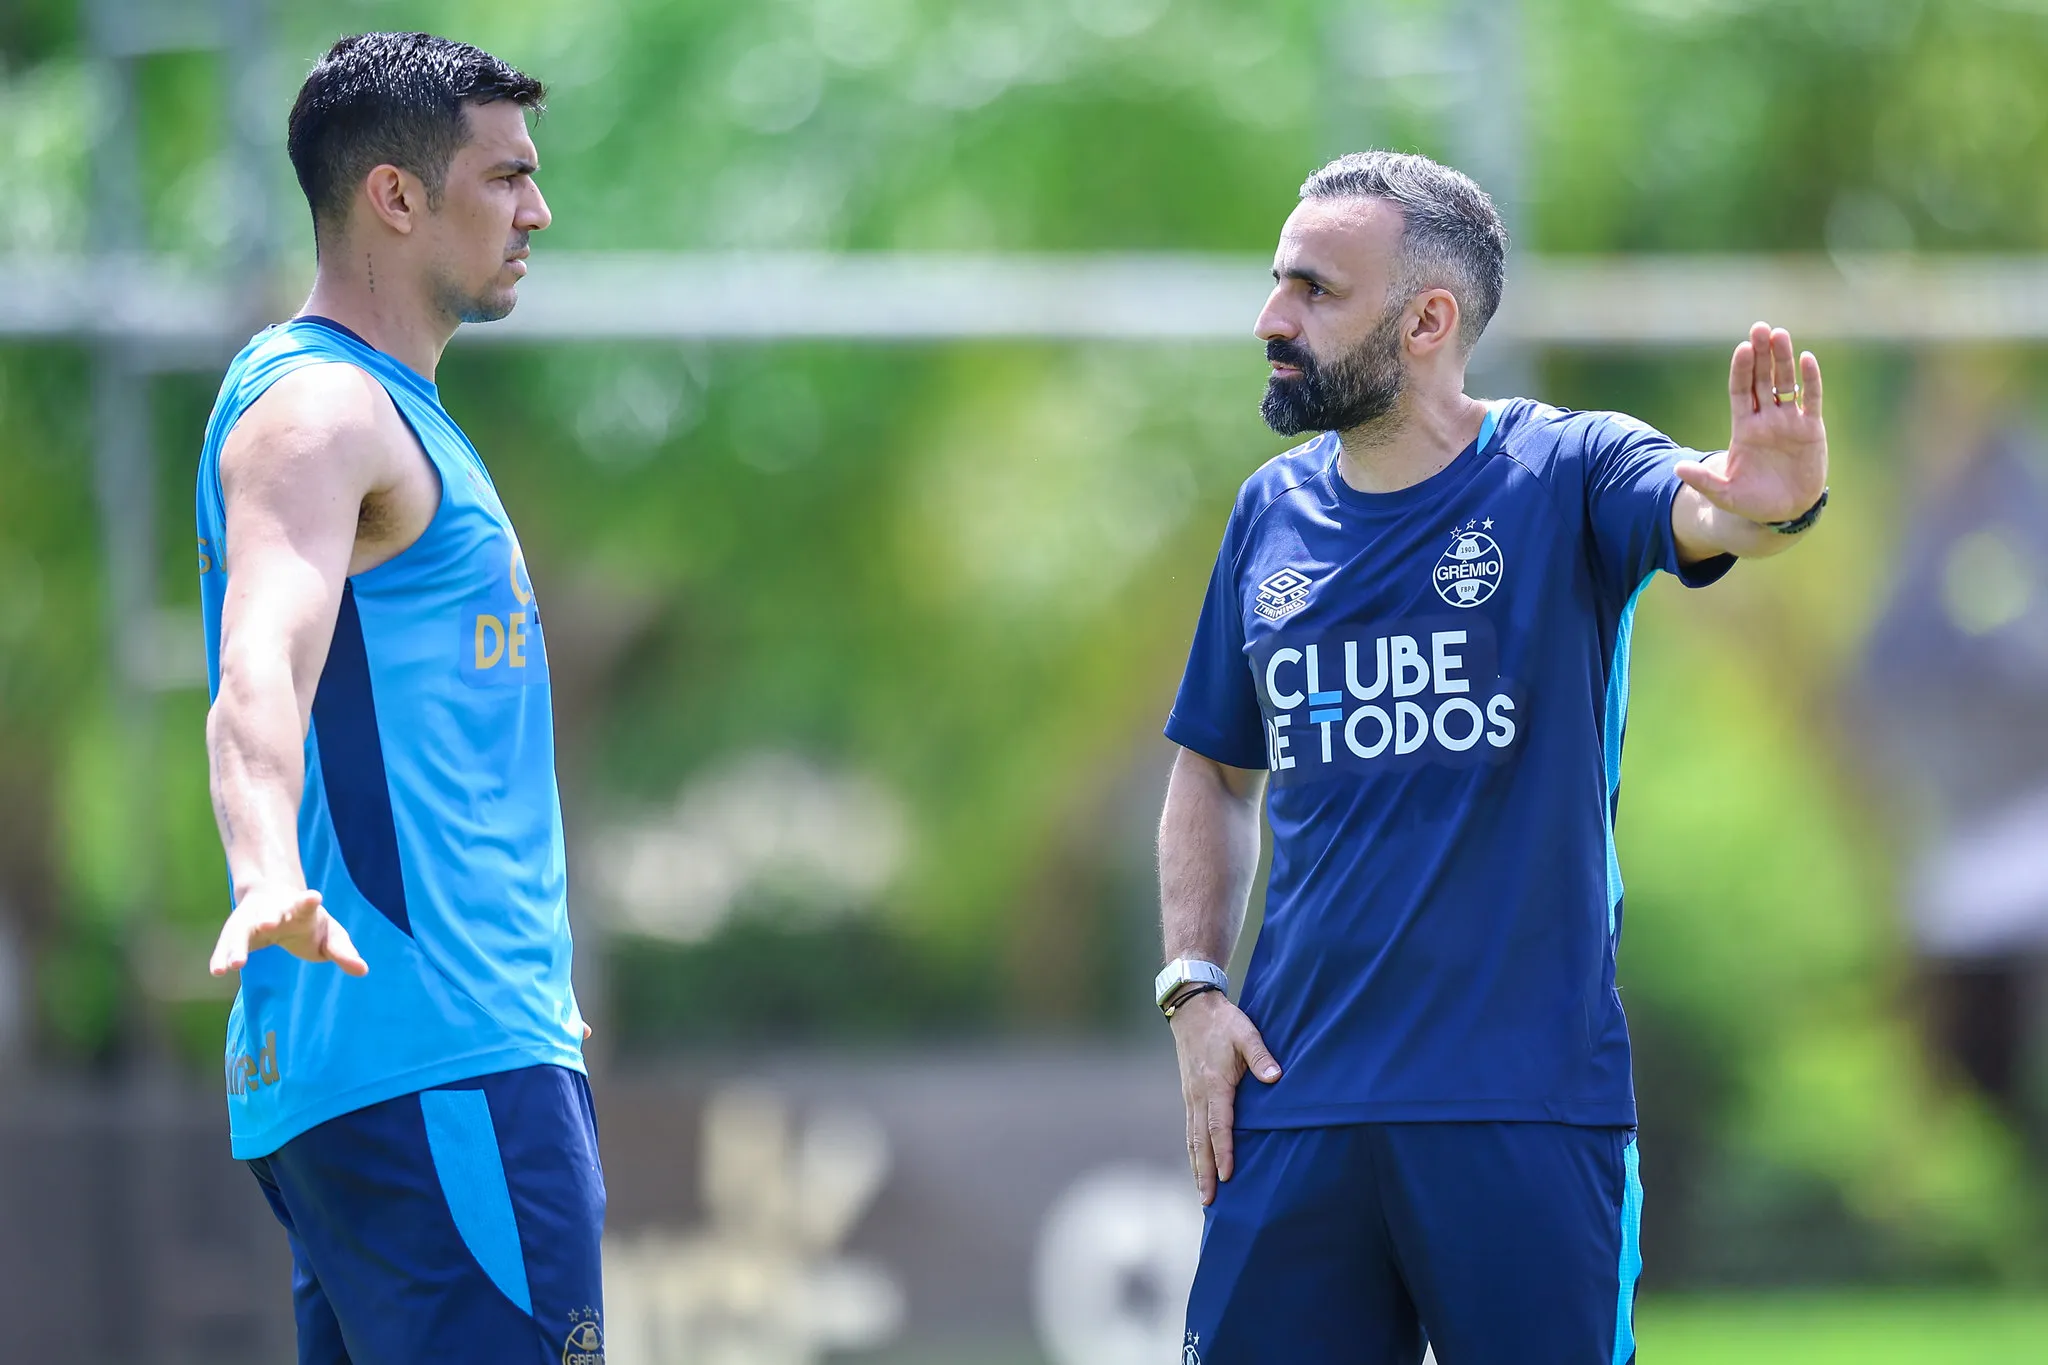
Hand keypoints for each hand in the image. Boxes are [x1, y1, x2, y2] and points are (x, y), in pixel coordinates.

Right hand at [209, 884, 367, 977]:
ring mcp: (251, 921)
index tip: (314, 896)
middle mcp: (274, 912)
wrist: (272, 902)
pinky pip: (226, 947)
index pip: (306, 904)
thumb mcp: (330, 937)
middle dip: (270, 918)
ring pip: (243, 932)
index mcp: (301, 910)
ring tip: (235, 964)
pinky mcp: (235, 934)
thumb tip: (363, 970)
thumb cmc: (308, 923)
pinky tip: (217, 971)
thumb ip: (343, 953)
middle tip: (268, 924)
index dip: (309, 901)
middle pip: (272, 914)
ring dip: (239, 946)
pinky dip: (221, 957)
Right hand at [1170, 990, 1280, 1205]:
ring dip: (1197, 1167)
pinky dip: (1194, 1151)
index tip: (1227, 1175)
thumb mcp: (1246, 1033)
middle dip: (1204, 1172)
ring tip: (1202, 1194)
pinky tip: (1198, 1163)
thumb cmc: (1223, 1022)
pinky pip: (1190, 1129)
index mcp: (1214, 1085)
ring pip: (1192, 1138)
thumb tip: (1276, 1077)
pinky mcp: (1189, 1095)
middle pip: (1200, 1141)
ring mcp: (1191, 1096)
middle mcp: (1198, 1095)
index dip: (1224, 1151)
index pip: (1218, 1125)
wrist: (1192, 1009)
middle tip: (1208, 1201)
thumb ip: (1261, 1056)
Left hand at [1676, 321, 1826, 523]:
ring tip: (1780, 334)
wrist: (1784, 512)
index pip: (1740, 391)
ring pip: (1786, 383)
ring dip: (1783, 359)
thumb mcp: (1724, 494)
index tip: (1741, 348)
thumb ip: (1704, 480)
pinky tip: (1807, 359)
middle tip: (1760, 327)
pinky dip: (1810, 380)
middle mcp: (1766, 419)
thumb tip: (1677, 468)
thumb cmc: (1751, 502)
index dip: (1741, 370)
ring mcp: (1789, 422)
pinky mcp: (1811, 429)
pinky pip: (1812, 399)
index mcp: (1744, 428)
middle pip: (1762, 379)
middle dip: (1761, 354)